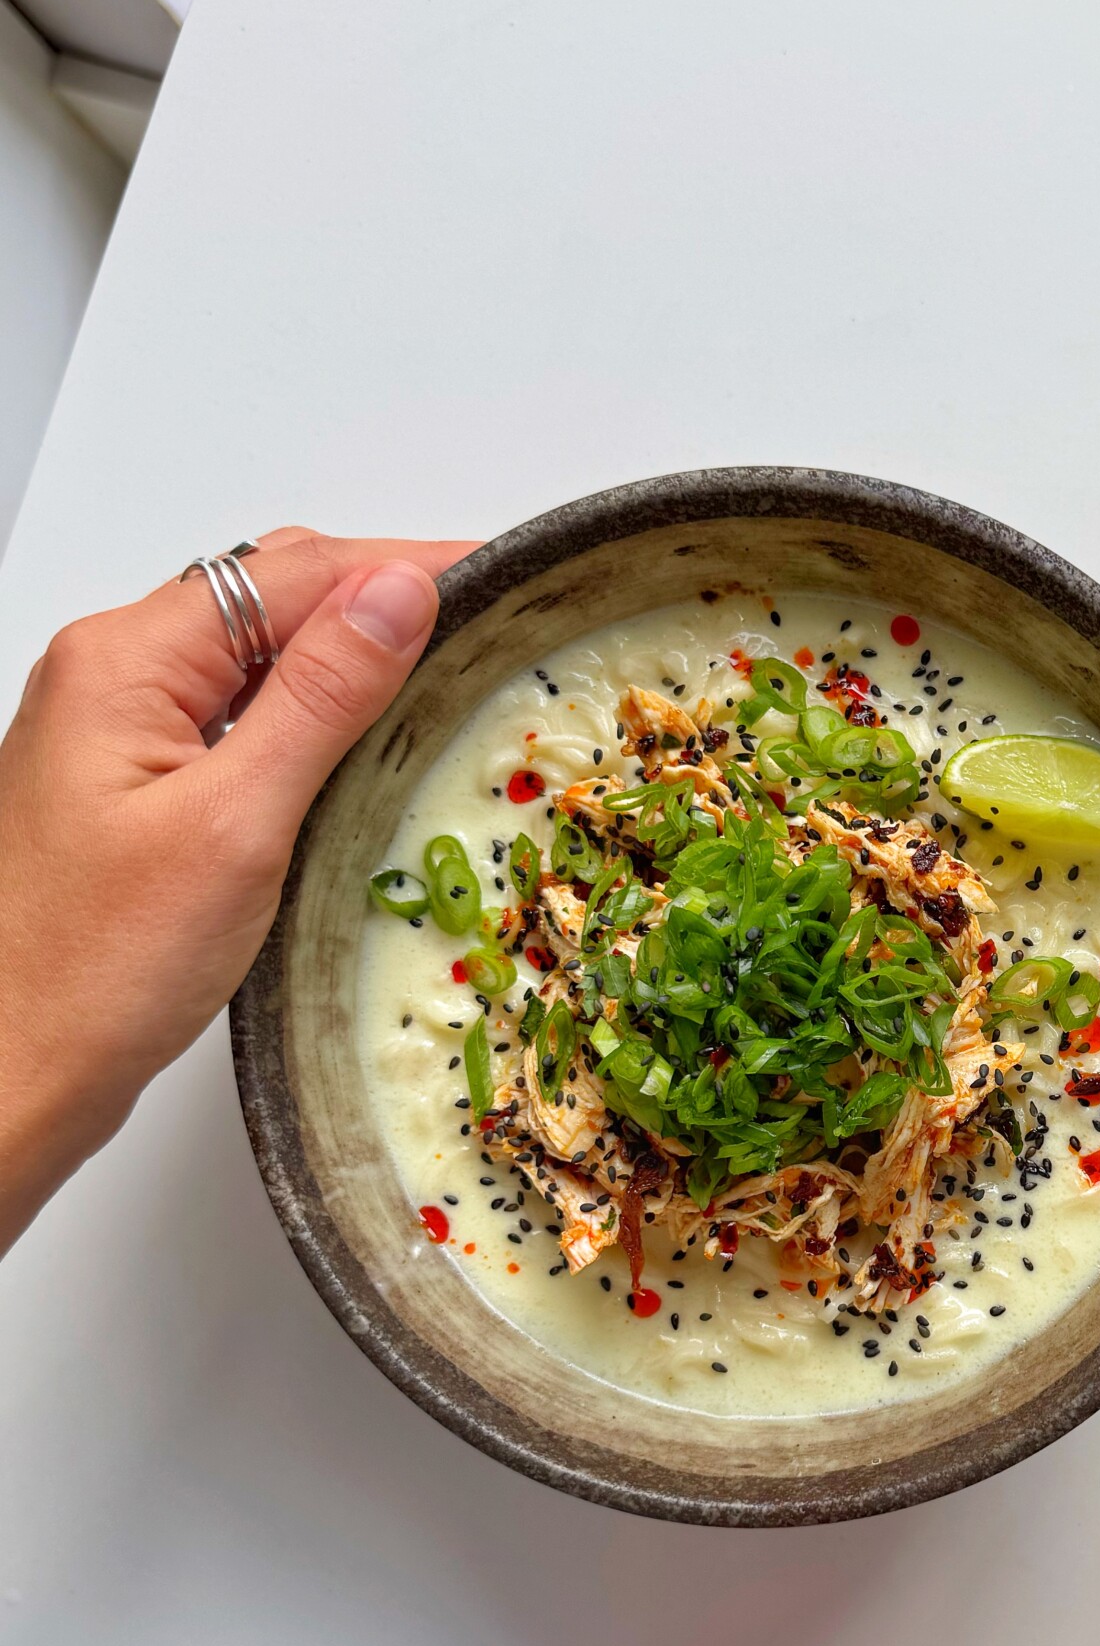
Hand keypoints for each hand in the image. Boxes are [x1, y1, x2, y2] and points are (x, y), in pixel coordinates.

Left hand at [0, 526, 476, 1254]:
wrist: (10, 1079)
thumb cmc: (94, 972)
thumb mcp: (235, 826)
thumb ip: (322, 698)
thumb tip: (398, 590)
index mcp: (123, 662)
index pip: (293, 573)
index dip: (404, 566)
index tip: (504, 579)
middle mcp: (111, 677)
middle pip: (272, 599)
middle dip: (381, 600)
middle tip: (493, 628)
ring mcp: (117, 733)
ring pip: (257, 657)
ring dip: (348, 659)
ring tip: (448, 677)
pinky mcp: (133, 789)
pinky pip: (237, 717)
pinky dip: (309, 717)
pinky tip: (363, 747)